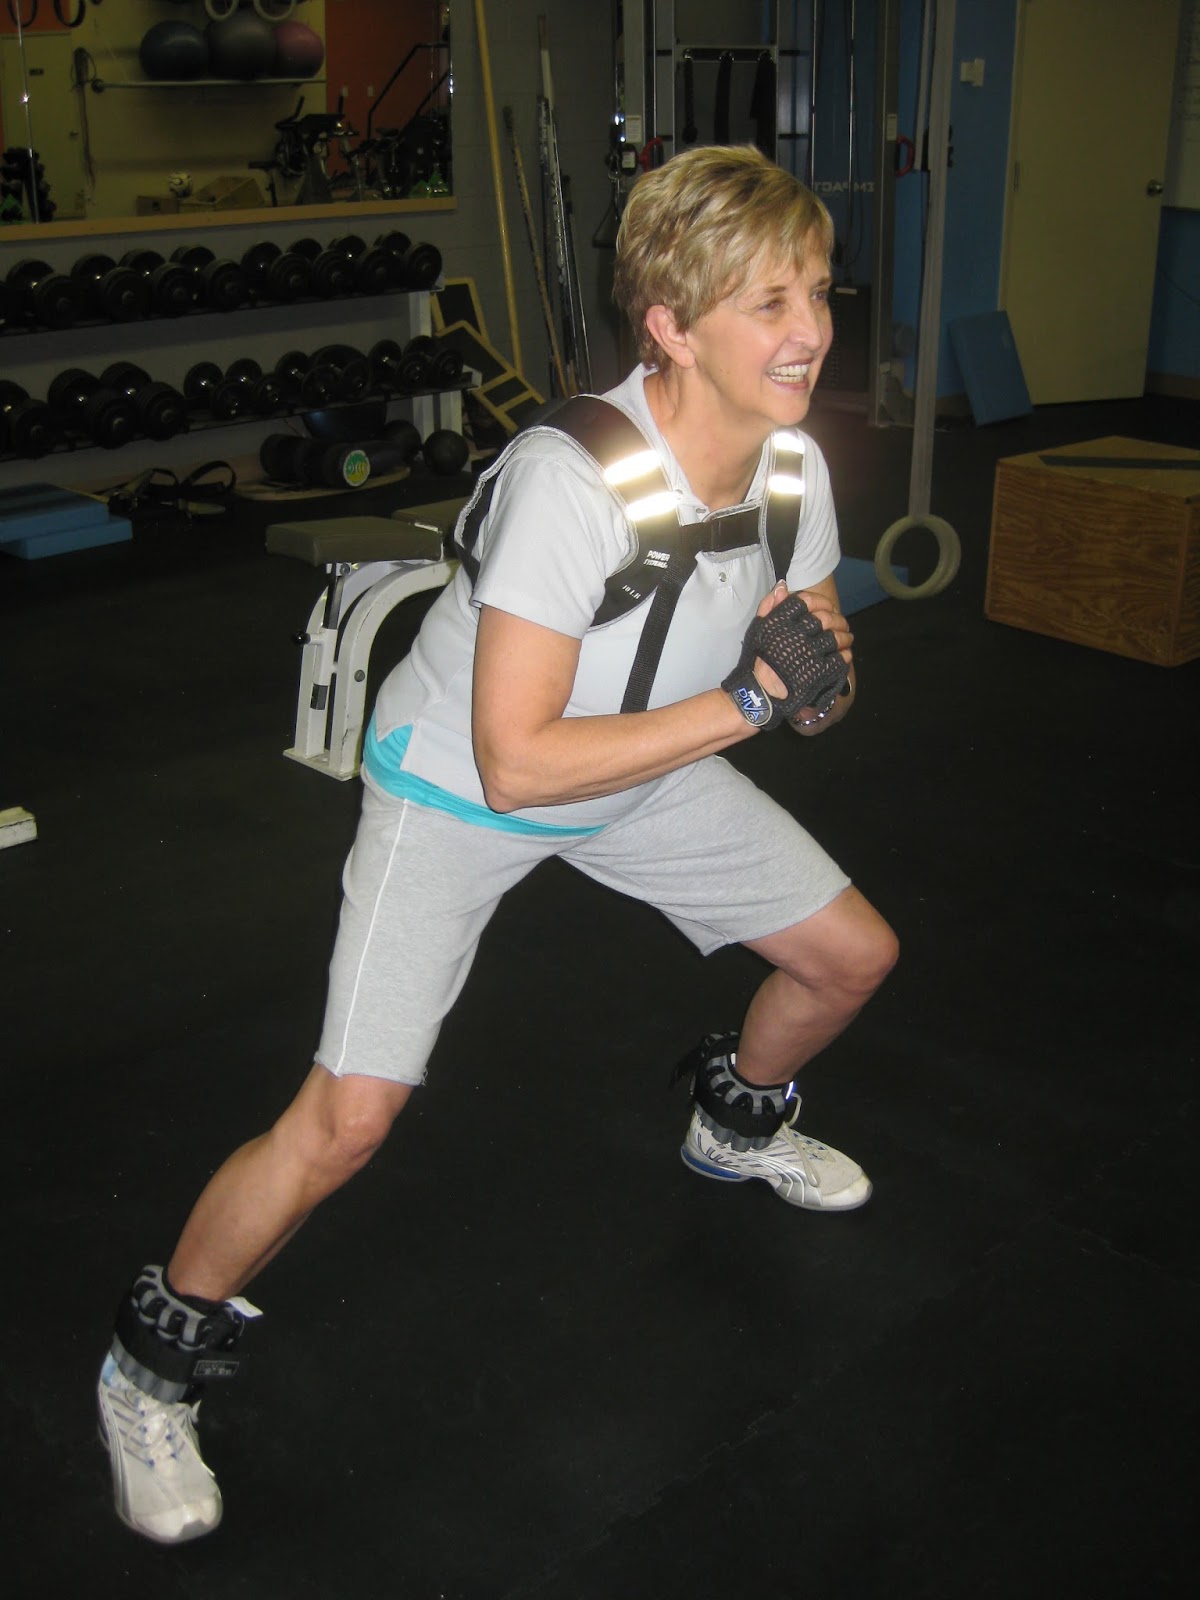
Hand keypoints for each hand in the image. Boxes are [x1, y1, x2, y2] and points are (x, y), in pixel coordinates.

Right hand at [752, 583, 852, 700]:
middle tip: (841, 623)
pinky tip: (844, 654)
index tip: (827, 606)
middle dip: (837, 619)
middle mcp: (797, 635)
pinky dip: (845, 654)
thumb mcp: (759, 630)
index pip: (807, 601)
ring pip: (837, 637)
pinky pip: (840, 657)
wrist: (761, 693)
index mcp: (781, 622)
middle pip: (826, 618)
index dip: (821, 601)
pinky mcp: (821, 671)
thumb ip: (769, 606)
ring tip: (846, 638)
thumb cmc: (759, 661)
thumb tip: (782, 585)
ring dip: (845, 636)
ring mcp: (811, 653)